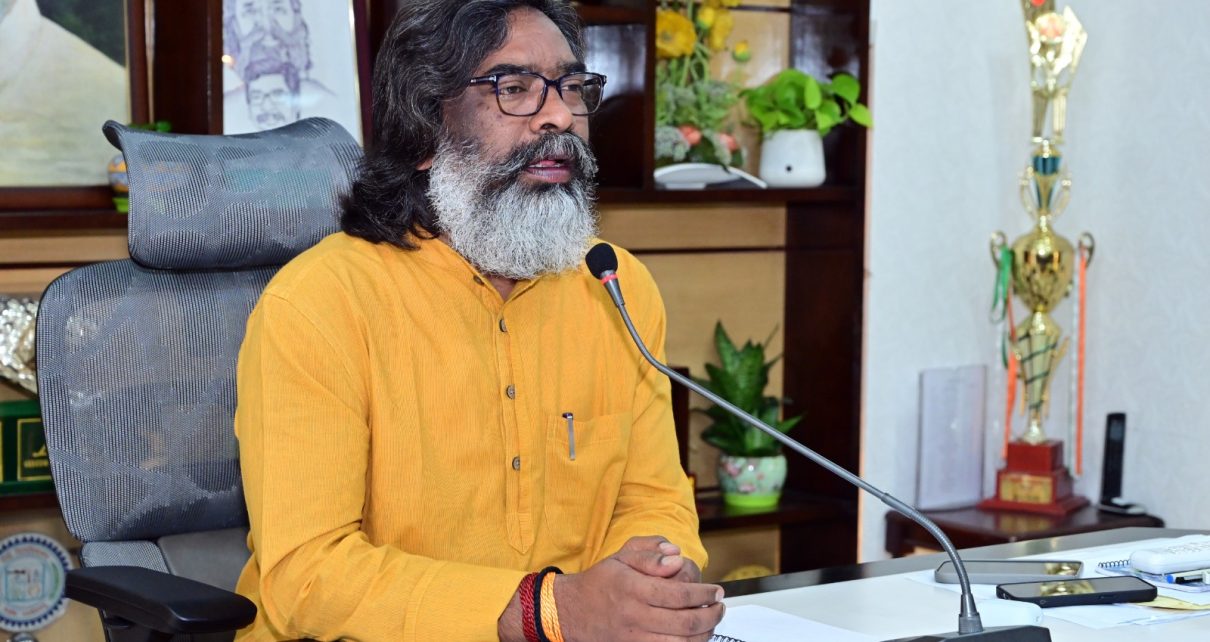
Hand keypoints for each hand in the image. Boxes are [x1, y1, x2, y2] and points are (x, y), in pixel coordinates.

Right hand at [555, 539, 723, 640]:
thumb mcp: (621, 557)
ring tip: (711, 622)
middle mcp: (634, 615)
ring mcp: (634, 637)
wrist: (571, 611)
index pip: (679, 594)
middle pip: (685, 622)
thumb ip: (650, 552)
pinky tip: (694, 637)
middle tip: (720, 607)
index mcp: (633, 588)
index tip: (716, 590)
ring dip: (703, 635)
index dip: (704, 594)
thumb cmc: (601, 582)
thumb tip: (676, 555)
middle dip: (711, 615)